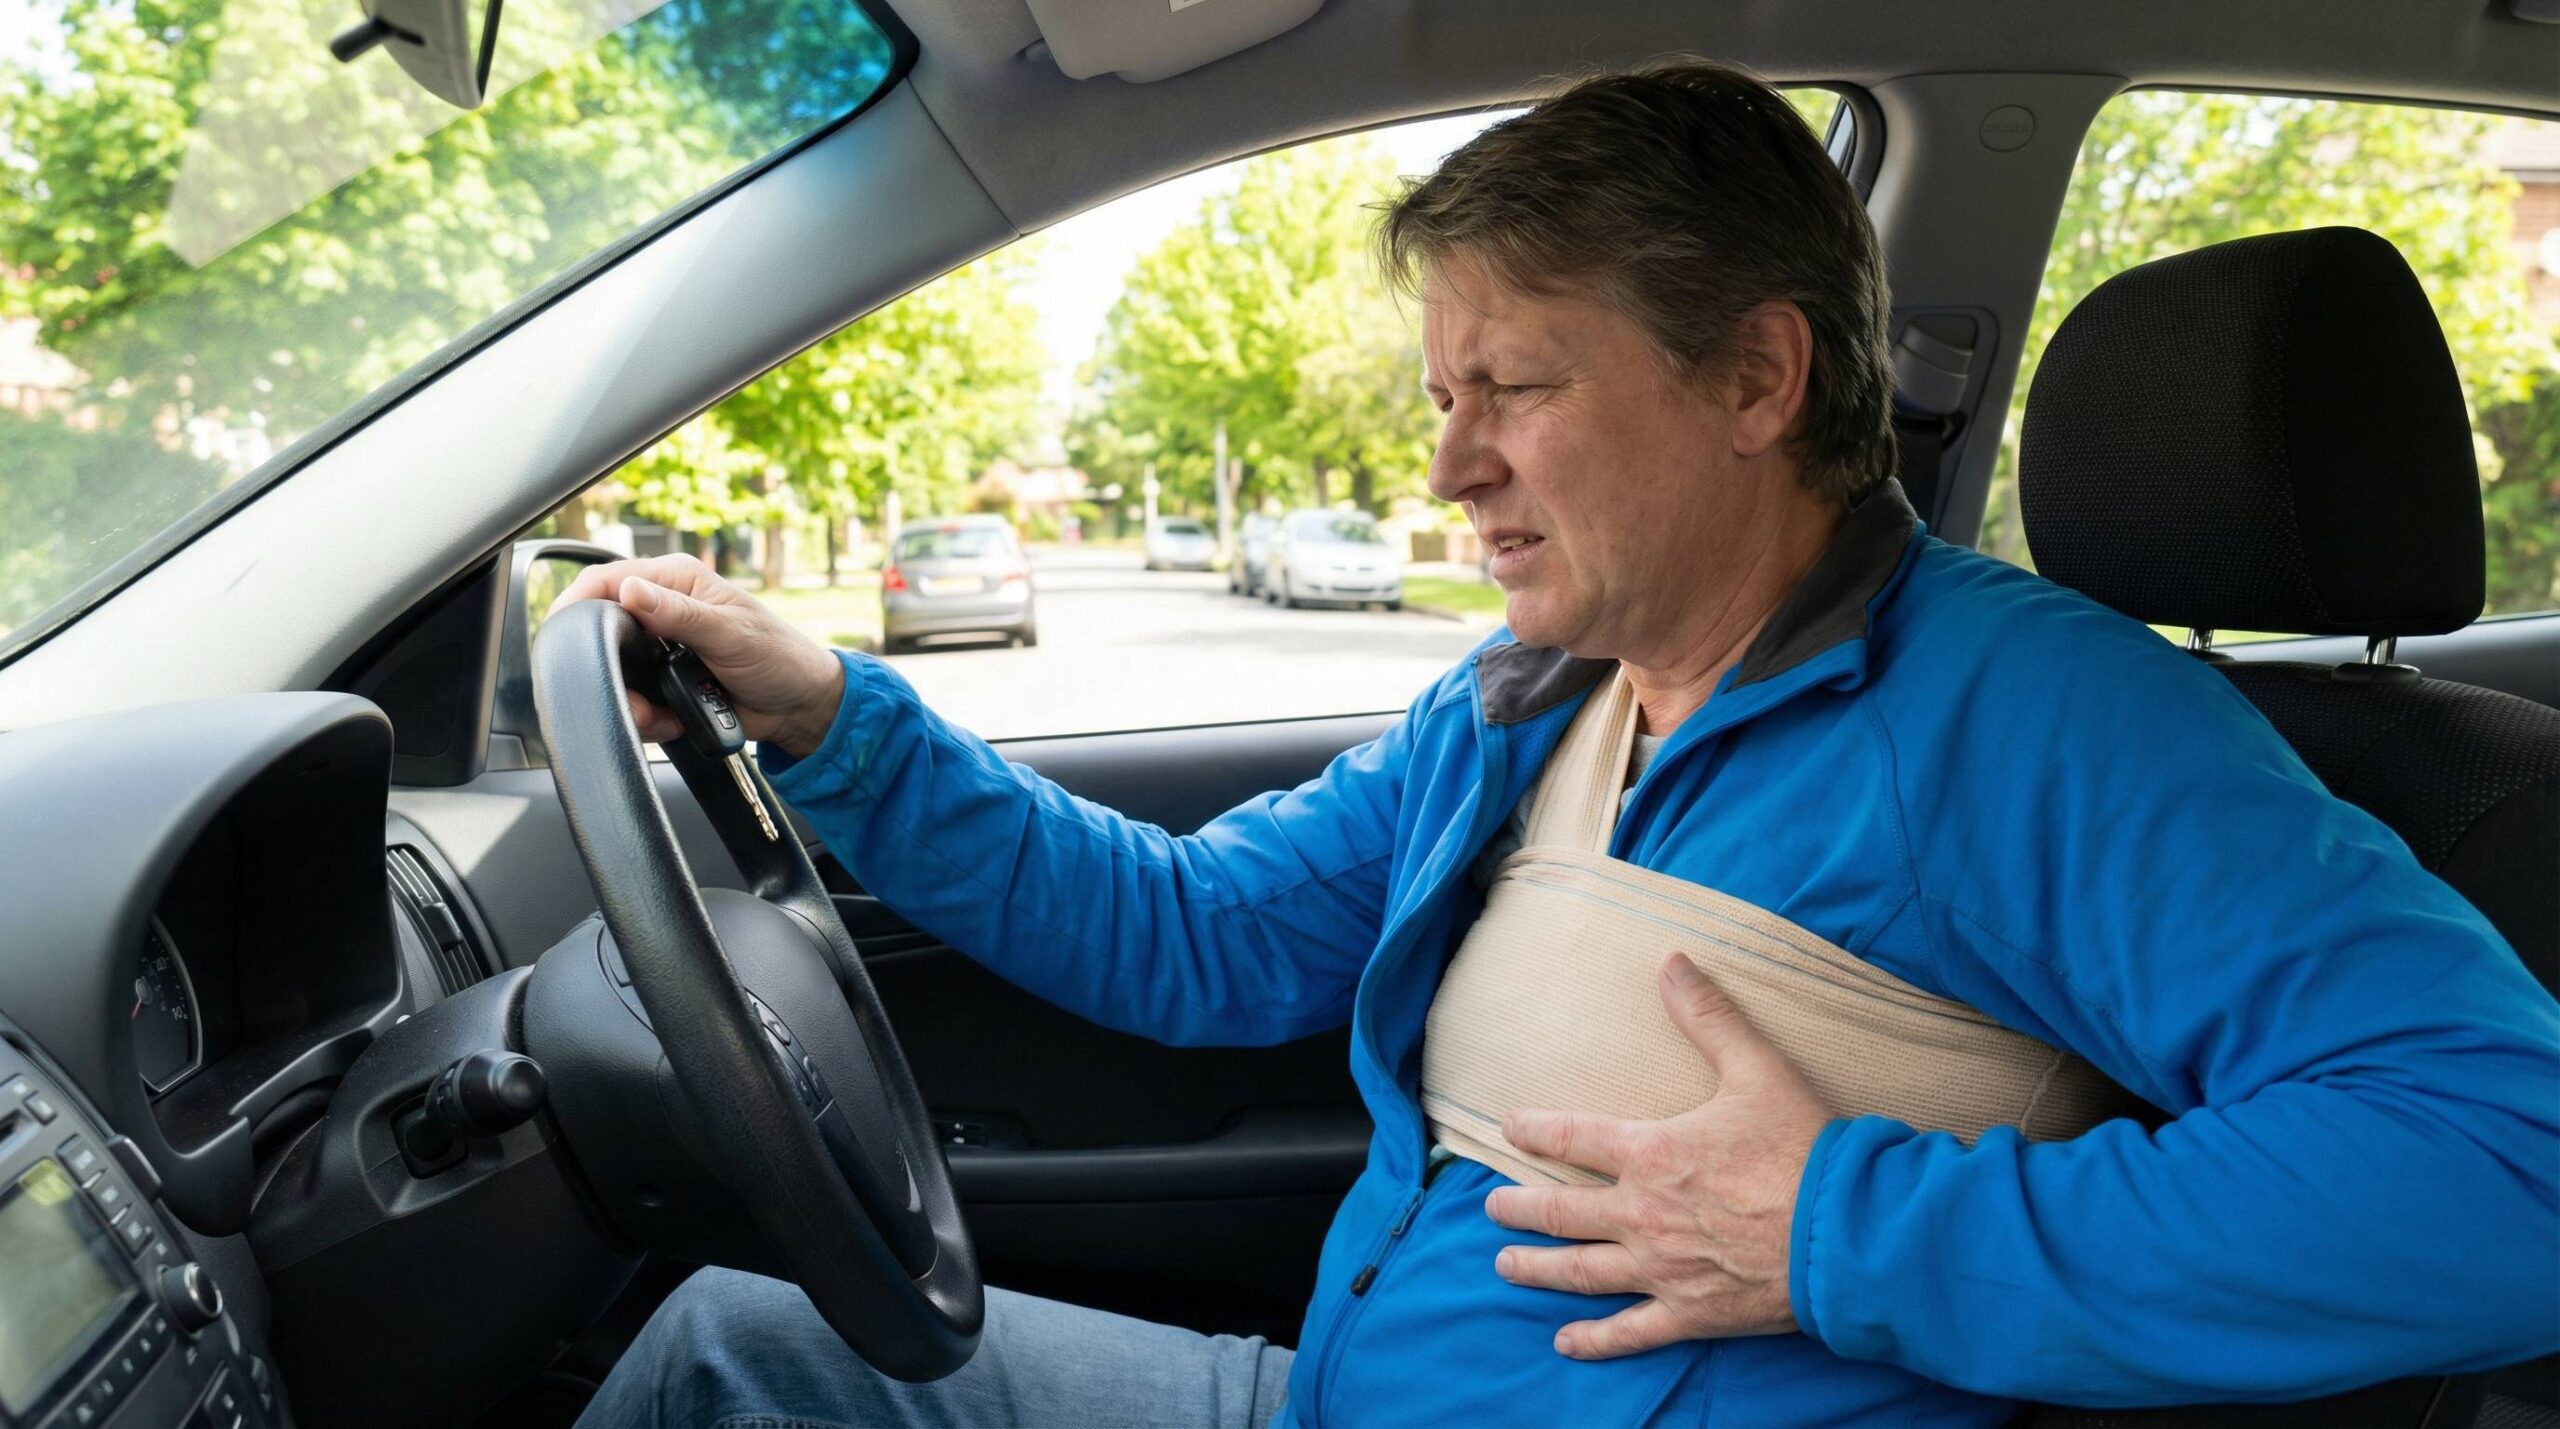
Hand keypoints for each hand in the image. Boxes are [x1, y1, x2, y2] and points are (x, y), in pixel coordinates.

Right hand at [547, 554, 845, 756]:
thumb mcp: (731, 632)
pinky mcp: (663, 685)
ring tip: (663, 713)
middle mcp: (661, 611)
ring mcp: (659, 651)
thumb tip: (630, 590)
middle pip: (600, 632)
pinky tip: (676, 721)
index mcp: (675, 580)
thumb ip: (680, 613)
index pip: (607, 580)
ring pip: (614, 675)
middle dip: (606, 668)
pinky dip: (650, 720)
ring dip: (631, 701)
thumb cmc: (779, 656)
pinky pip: (636, 703)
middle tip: (627, 693)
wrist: (800, 707)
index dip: (577, 602)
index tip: (561, 631)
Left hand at [1483, 955, 1835, 1359]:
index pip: (1573, 1138)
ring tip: (1504, 1264)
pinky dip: (1594, 1340)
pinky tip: (1565, 1341)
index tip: (1509, 1127)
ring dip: (1536, 1267)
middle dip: (1520, 1206)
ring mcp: (1662, 1270)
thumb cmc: (1805, 1150)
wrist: (1849, 1234)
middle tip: (1490, 1206)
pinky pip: (1629, 1332)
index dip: (1535, 1130)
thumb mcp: (1757, 1069)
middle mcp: (1643, 1215)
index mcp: (1653, 1155)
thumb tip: (1671, 963)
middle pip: (1560, 1211)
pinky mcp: (1691, 1313)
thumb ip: (1709, 1017)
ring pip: (1579, 1271)